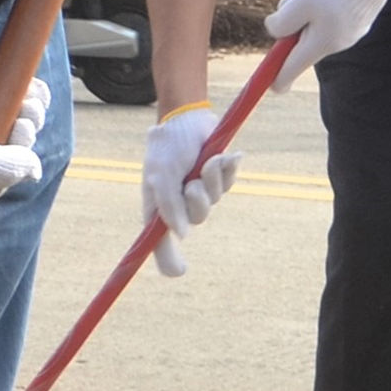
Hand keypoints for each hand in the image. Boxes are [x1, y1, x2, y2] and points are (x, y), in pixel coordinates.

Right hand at [141, 102, 244, 276]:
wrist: (185, 119)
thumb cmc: (167, 147)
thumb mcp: (160, 177)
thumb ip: (169, 205)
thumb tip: (183, 234)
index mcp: (159, 206)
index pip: (161, 241)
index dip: (168, 258)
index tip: (179, 271)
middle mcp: (180, 203)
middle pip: (198, 218)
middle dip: (199, 199)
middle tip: (193, 182)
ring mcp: (201, 191)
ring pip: (216, 199)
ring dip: (213, 179)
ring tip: (207, 160)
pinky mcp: (219, 178)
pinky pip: (230, 183)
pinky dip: (227, 169)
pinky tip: (224, 155)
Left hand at [267, 0, 390, 66]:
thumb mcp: (300, 2)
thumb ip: (282, 22)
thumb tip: (274, 31)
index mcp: (320, 43)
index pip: (294, 66)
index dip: (279, 75)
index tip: (271, 87)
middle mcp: (336, 42)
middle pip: (300, 34)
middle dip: (290, 10)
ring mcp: (348, 29)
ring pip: (312, 15)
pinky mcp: (356, 16)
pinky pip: (329, 8)